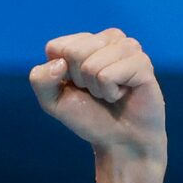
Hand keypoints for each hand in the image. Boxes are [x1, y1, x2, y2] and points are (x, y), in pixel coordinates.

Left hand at [30, 30, 164, 160]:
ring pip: (91, 64)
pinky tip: (123, 95)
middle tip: (97, 92)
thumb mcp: (53, 102)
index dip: (62, 74)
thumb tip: (59, 63)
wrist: (121, 143)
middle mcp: (108, 38)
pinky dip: (111, 93)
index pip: (57, 47)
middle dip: (80, 81)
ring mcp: (128, 47)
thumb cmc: (90, 118)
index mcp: (86, 41)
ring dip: (97, 88)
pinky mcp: (142, 63)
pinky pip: (108, 75)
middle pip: (73, 52)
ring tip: (111, 94)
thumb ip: (40, 79)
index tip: (79, 87)